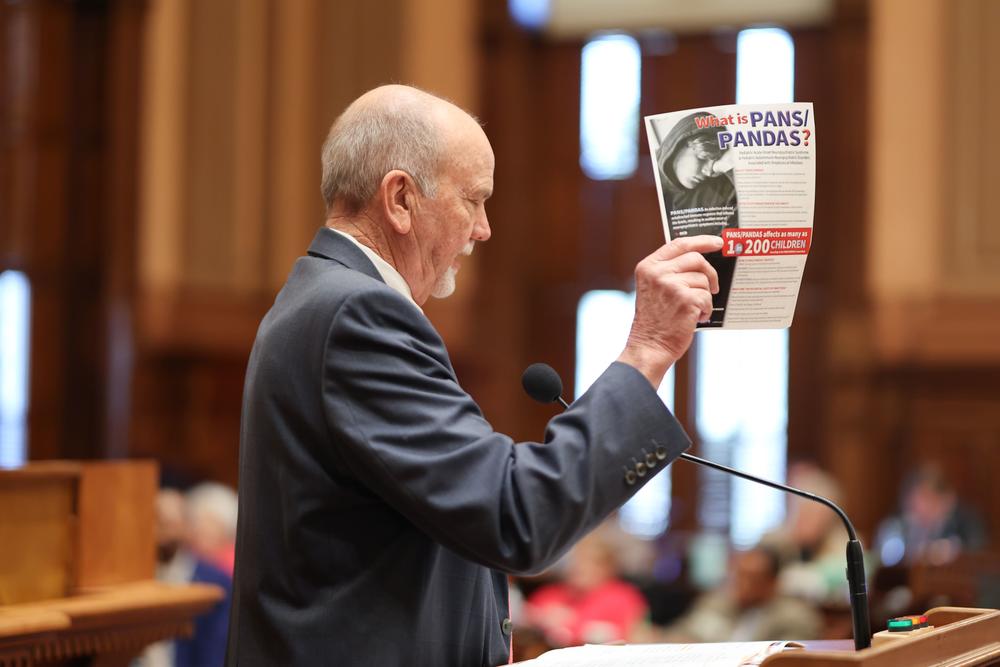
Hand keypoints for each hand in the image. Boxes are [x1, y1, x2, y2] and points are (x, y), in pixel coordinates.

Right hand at [617, 235, 721, 387]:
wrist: (649, 346)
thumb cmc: (655, 320)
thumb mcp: (653, 288)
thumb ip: (669, 271)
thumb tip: (699, 260)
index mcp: (648, 266)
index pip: (679, 244)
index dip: (701, 241)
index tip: (717, 242)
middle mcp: (658, 273)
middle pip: (696, 258)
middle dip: (710, 272)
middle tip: (714, 286)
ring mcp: (671, 285)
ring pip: (704, 279)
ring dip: (705, 296)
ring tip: (695, 309)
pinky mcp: (685, 300)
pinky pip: (707, 297)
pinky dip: (705, 309)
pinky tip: (695, 317)